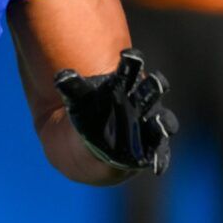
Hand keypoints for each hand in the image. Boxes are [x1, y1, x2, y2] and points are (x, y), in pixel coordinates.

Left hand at [54, 49, 177, 175]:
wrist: (90, 148)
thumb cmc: (87, 116)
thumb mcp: (78, 102)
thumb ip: (73, 89)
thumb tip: (61, 76)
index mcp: (126, 86)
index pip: (131, 69)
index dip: (132, 62)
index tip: (129, 56)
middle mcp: (142, 103)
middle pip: (151, 92)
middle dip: (153, 88)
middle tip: (155, 83)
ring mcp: (149, 125)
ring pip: (160, 122)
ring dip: (161, 123)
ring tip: (158, 124)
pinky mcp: (152, 148)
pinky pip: (159, 153)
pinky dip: (160, 159)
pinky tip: (158, 166)